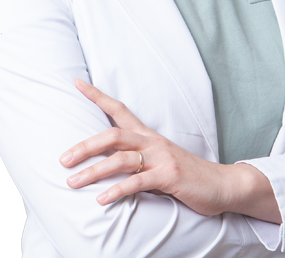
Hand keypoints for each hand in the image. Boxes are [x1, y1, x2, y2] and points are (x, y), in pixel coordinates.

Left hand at [59, 79, 280, 221]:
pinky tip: (102, 200)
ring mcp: (161, 158)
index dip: (97, 95)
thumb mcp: (159, 159)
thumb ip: (137, 157)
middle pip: (112, 135)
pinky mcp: (169, 176)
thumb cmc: (187, 174)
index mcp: (148, 135)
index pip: (118, 109)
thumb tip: (107, 160)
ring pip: (120, 159)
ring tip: (73, 183)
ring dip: (93, 171)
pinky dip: (118, 191)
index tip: (76, 83)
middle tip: (62, 159)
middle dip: (85, 146)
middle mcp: (152, 142)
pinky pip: (138, 182)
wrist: (222, 185)